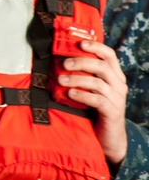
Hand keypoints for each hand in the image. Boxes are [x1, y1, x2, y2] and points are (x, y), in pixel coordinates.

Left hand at [59, 41, 128, 164]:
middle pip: (102, 66)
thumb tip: (60, 60)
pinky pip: (97, 100)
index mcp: (115, 75)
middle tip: (64, 64)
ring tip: (60, 80)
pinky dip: (82, 95)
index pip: (110, 55)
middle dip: (81, 62)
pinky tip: (69, 94)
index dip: (96, 46)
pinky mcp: (112, 112)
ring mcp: (117, 99)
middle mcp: (119, 85)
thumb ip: (83, 75)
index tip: (79, 43)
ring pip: (98, 83)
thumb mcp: (91, 88)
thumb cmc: (95, 108)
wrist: (108, 136)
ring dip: (76, 79)